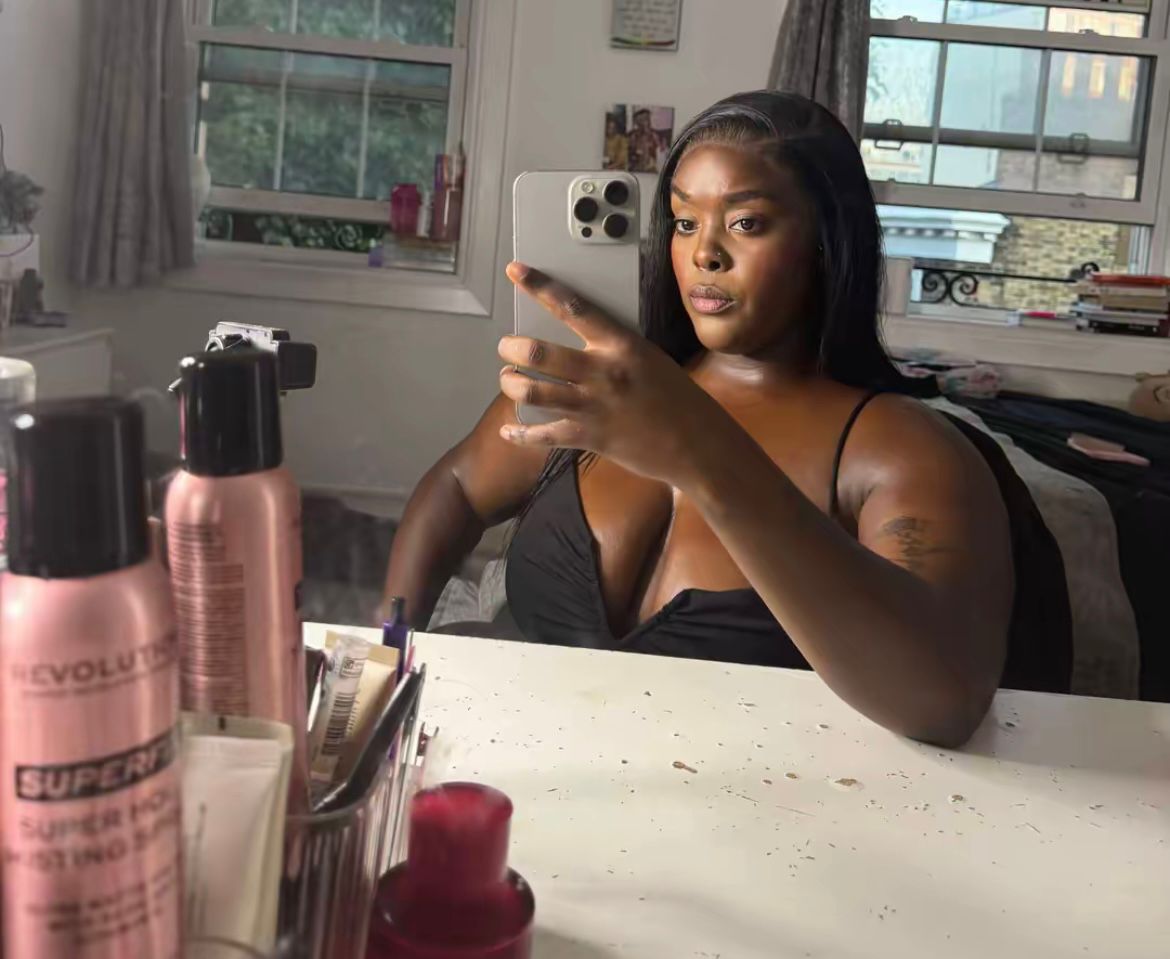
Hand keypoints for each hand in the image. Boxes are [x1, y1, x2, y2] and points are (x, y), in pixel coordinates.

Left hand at [498, 261, 733, 487]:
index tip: (516, 271)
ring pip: (533, 390)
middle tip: (507, 347)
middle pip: (540, 352)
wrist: (697, 444)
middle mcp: (603, 372)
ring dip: (512, 383)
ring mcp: (594, 406)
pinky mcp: (589, 436)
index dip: (540, 287)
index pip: (572, 307)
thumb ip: (613, 349)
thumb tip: (577, 344)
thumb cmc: (676, 398)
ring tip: (509, 379)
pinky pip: (543, 434)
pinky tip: (509, 430)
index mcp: (621, 345)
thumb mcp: (648, 359)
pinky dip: (520, 433)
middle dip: (512, 347)